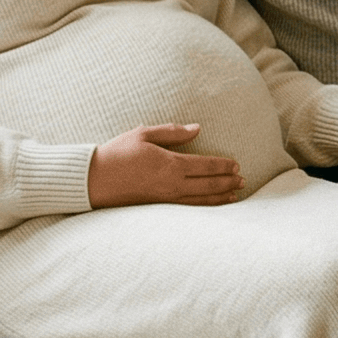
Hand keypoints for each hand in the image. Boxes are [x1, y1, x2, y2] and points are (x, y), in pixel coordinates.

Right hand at [88, 123, 243, 208]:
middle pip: (208, 184)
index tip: (236, 164)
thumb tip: (197, 129)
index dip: (223, 165)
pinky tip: (214, 205)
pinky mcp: (159, 208)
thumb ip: (173, 132)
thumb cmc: (118, 153)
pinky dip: (206, 207)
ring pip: (201, 200)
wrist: (95, 180)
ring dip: (221, 196)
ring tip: (236, 193)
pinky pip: (189, 209)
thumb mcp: (144, 133)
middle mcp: (172, 184)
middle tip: (243, 179)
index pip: (205, 165)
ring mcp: (166, 198)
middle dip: (227, 181)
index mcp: (169, 164)